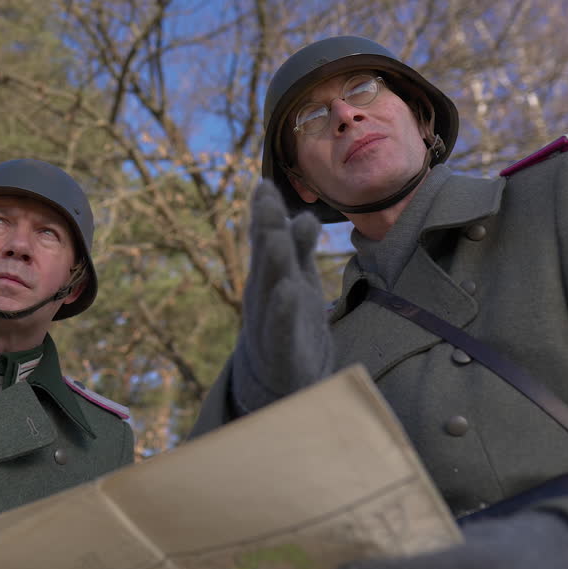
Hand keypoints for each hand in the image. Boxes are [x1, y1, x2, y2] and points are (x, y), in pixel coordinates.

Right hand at [230, 181, 333, 411]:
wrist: (280, 383)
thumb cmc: (289, 325)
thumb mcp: (297, 282)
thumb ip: (298, 250)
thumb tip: (303, 214)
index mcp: (269, 277)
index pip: (266, 240)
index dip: (264, 213)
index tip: (264, 184)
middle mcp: (264, 296)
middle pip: (265, 259)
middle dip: (266, 229)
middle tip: (267, 199)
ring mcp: (269, 324)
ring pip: (269, 290)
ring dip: (272, 264)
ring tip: (277, 238)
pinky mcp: (281, 352)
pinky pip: (280, 330)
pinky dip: (282, 311)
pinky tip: (287, 292)